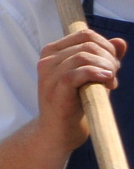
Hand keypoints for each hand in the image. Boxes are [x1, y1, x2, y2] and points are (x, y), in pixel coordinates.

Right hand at [34, 29, 123, 151]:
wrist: (59, 133)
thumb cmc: (76, 104)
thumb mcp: (93, 77)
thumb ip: (105, 59)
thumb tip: (120, 42)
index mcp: (53, 53)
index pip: (84, 35)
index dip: (106, 46)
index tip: (112, 66)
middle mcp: (47, 60)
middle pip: (87, 44)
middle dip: (109, 58)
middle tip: (113, 76)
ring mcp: (48, 75)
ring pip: (84, 56)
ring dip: (106, 68)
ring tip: (111, 83)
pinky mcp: (55, 90)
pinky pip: (78, 73)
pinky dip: (97, 74)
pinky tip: (108, 82)